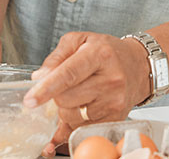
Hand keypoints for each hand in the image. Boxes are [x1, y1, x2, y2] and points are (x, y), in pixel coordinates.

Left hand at [24, 32, 150, 154]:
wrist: (137, 66)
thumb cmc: (106, 52)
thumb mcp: (79, 41)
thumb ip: (56, 57)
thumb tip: (38, 78)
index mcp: (99, 55)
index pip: (68, 75)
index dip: (46, 89)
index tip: (30, 100)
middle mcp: (110, 79)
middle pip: (67, 99)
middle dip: (55, 96)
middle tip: (63, 86)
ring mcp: (114, 101)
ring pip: (73, 116)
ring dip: (65, 109)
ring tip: (76, 94)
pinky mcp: (116, 118)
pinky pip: (84, 128)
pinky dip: (73, 123)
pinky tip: (76, 111)